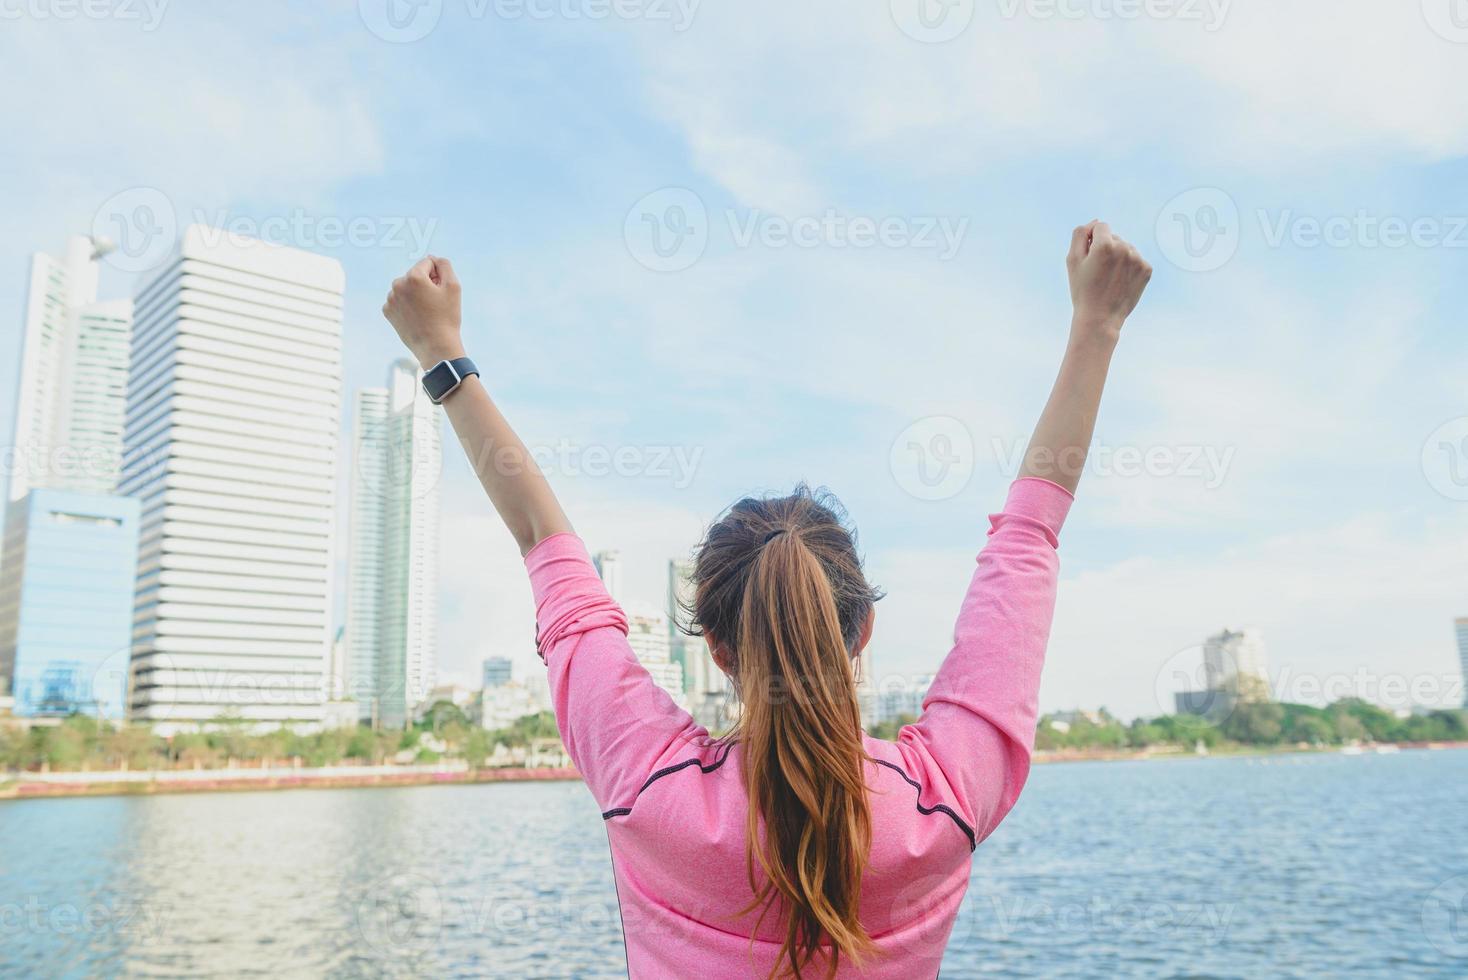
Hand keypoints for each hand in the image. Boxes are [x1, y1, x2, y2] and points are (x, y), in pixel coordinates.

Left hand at [382, 255, 463, 367]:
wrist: (435, 347)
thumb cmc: (447, 317)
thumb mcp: (454, 286)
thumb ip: (444, 265)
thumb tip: (433, 259)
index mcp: (414, 277)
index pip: (428, 263)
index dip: (438, 276)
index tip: (441, 292)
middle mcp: (398, 285)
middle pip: (415, 275)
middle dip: (425, 284)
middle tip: (435, 304)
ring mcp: (390, 299)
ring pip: (406, 288)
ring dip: (415, 294)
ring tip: (426, 312)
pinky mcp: (388, 311)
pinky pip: (399, 300)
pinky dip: (407, 305)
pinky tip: (416, 317)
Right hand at [1066, 221, 1151, 341]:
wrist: (1100, 318)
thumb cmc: (1083, 289)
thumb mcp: (1072, 260)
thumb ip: (1080, 234)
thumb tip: (1095, 222)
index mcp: (1105, 244)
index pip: (1100, 226)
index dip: (1092, 241)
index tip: (1089, 258)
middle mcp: (1125, 248)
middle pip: (1114, 237)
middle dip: (1105, 249)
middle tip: (1098, 272)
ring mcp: (1138, 259)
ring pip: (1126, 248)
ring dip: (1118, 257)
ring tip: (1109, 278)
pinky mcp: (1147, 269)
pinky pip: (1136, 259)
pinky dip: (1128, 268)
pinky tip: (1120, 281)